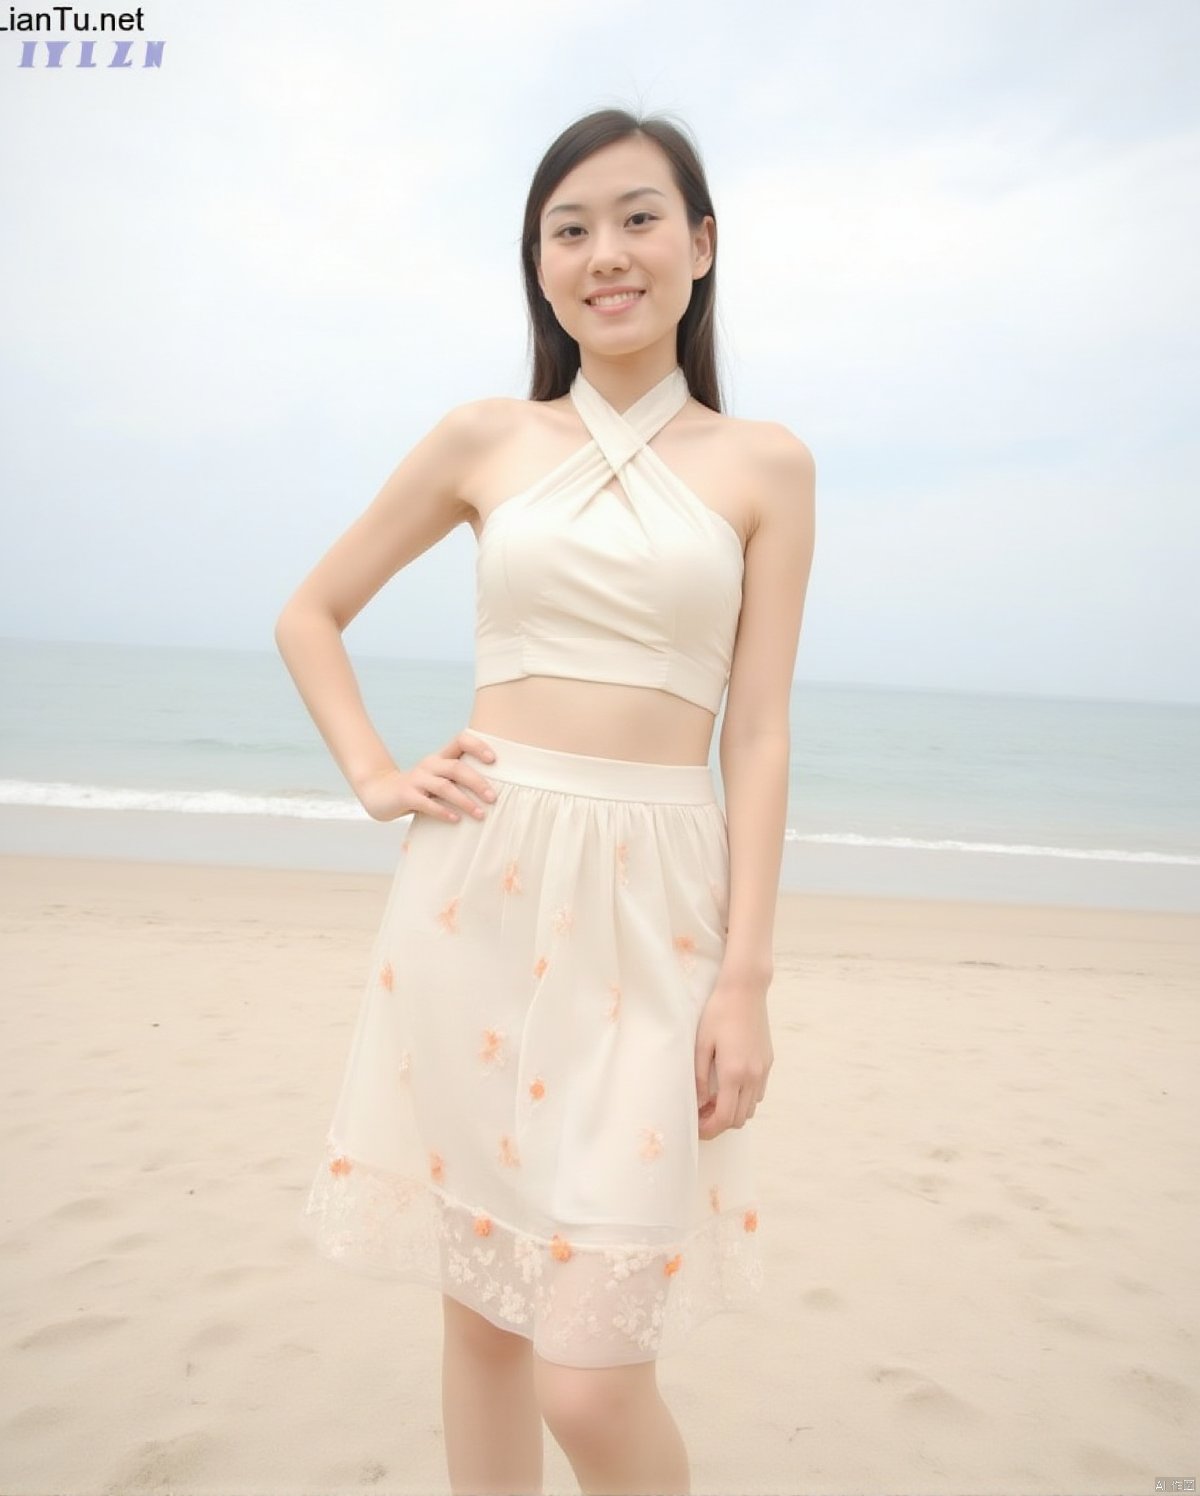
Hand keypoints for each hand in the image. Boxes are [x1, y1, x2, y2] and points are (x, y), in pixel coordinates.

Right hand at [357, 730, 497, 823]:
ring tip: (480, 814)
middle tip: (493, 798)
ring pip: (444, 787)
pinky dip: (443, 812)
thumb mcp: (438, 779)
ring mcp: (417, 779)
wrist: (380, 794)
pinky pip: (427, 803)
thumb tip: (494, 792)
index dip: (478, 746)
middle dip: (478, 783)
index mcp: (440, 757)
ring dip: (465, 801)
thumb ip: (458, 781)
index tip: (494, 760)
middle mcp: (429, 764)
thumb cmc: (419, 789)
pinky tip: (455, 820)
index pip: (461, 740)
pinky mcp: (406, 795)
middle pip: (457, 768)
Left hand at [695, 974, 772, 1140]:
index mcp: (733, 1073)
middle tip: (701, 1114)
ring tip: (713, 1100)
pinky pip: (758, 1093)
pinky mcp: (768, 1062)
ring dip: (733, 1111)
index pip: (724, 1118)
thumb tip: (698, 1102)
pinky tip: (729, 1085)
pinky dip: (744, 1098)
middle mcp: (752, 1076)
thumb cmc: (718, 1013)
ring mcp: (763, 1070)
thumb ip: (699, 1077)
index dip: (709, 1130)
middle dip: (719, 1124)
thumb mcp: (701, 1044)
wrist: (745, 990)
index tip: (696, 1128)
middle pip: (739, 1119)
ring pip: (751, 1108)